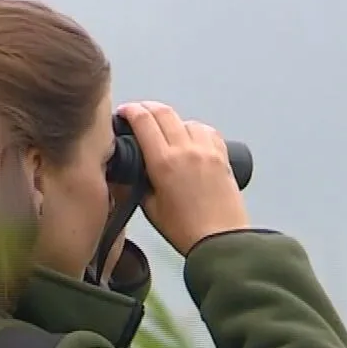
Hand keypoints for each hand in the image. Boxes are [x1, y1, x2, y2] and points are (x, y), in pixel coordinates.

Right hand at [116, 101, 247, 255]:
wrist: (221, 240)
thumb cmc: (186, 230)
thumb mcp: (150, 208)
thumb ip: (139, 184)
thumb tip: (133, 170)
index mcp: (164, 162)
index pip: (143, 121)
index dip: (130, 111)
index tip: (124, 112)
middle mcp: (186, 150)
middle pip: (164, 112)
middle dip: (147, 108)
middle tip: (139, 112)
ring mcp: (206, 150)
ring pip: (186, 120)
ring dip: (172, 120)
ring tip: (166, 131)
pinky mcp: (222, 156)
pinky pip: (207, 131)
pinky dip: (195, 130)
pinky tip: (191, 139)